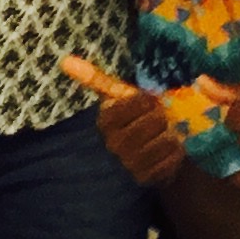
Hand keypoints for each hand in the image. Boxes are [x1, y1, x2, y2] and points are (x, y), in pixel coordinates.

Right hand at [58, 52, 187, 188]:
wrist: (151, 151)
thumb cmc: (136, 116)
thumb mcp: (119, 97)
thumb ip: (96, 79)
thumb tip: (64, 60)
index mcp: (105, 120)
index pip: (138, 103)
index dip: (148, 101)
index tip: (148, 102)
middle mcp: (113, 143)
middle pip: (153, 121)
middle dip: (162, 118)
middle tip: (160, 119)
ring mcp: (129, 163)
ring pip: (162, 142)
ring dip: (171, 135)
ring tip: (167, 133)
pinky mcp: (145, 178)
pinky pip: (169, 160)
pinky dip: (175, 153)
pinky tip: (170, 150)